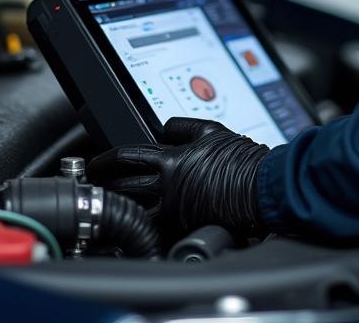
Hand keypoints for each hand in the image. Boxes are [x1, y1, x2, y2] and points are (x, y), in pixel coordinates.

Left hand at [86, 117, 268, 237]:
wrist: (262, 187)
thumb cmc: (242, 160)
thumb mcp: (211, 130)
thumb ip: (183, 127)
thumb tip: (165, 129)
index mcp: (172, 161)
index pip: (127, 157)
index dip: (106, 160)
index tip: (96, 164)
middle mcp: (170, 188)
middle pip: (125, 188)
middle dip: (104, 188)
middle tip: (95, 189)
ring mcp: (178, 211)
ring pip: (138, 215)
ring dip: (122, 212)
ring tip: (110, 212)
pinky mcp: (189, 228)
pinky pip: (160, 230)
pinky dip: (148, 230)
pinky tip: (138, 231)